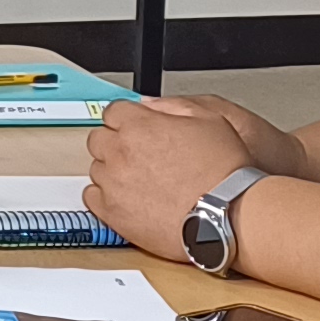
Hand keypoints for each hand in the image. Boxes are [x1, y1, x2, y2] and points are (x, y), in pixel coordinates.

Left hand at [85, 96, 269, 263]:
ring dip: (113, 170)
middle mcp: (120, 153)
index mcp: (140, 126)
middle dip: (116, 142)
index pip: (113, 112)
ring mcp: (114, 184)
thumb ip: (172, 106)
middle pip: (99, 139)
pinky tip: (128, 198)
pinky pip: (93, 198)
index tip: (135, 128)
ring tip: (141, 180)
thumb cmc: (223, 172)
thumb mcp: (209, 118)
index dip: (127, 119)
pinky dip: (106, 197)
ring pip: (97, 169)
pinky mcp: (113, 214)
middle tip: (139, 154)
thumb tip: (150, 105)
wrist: (226, 215)